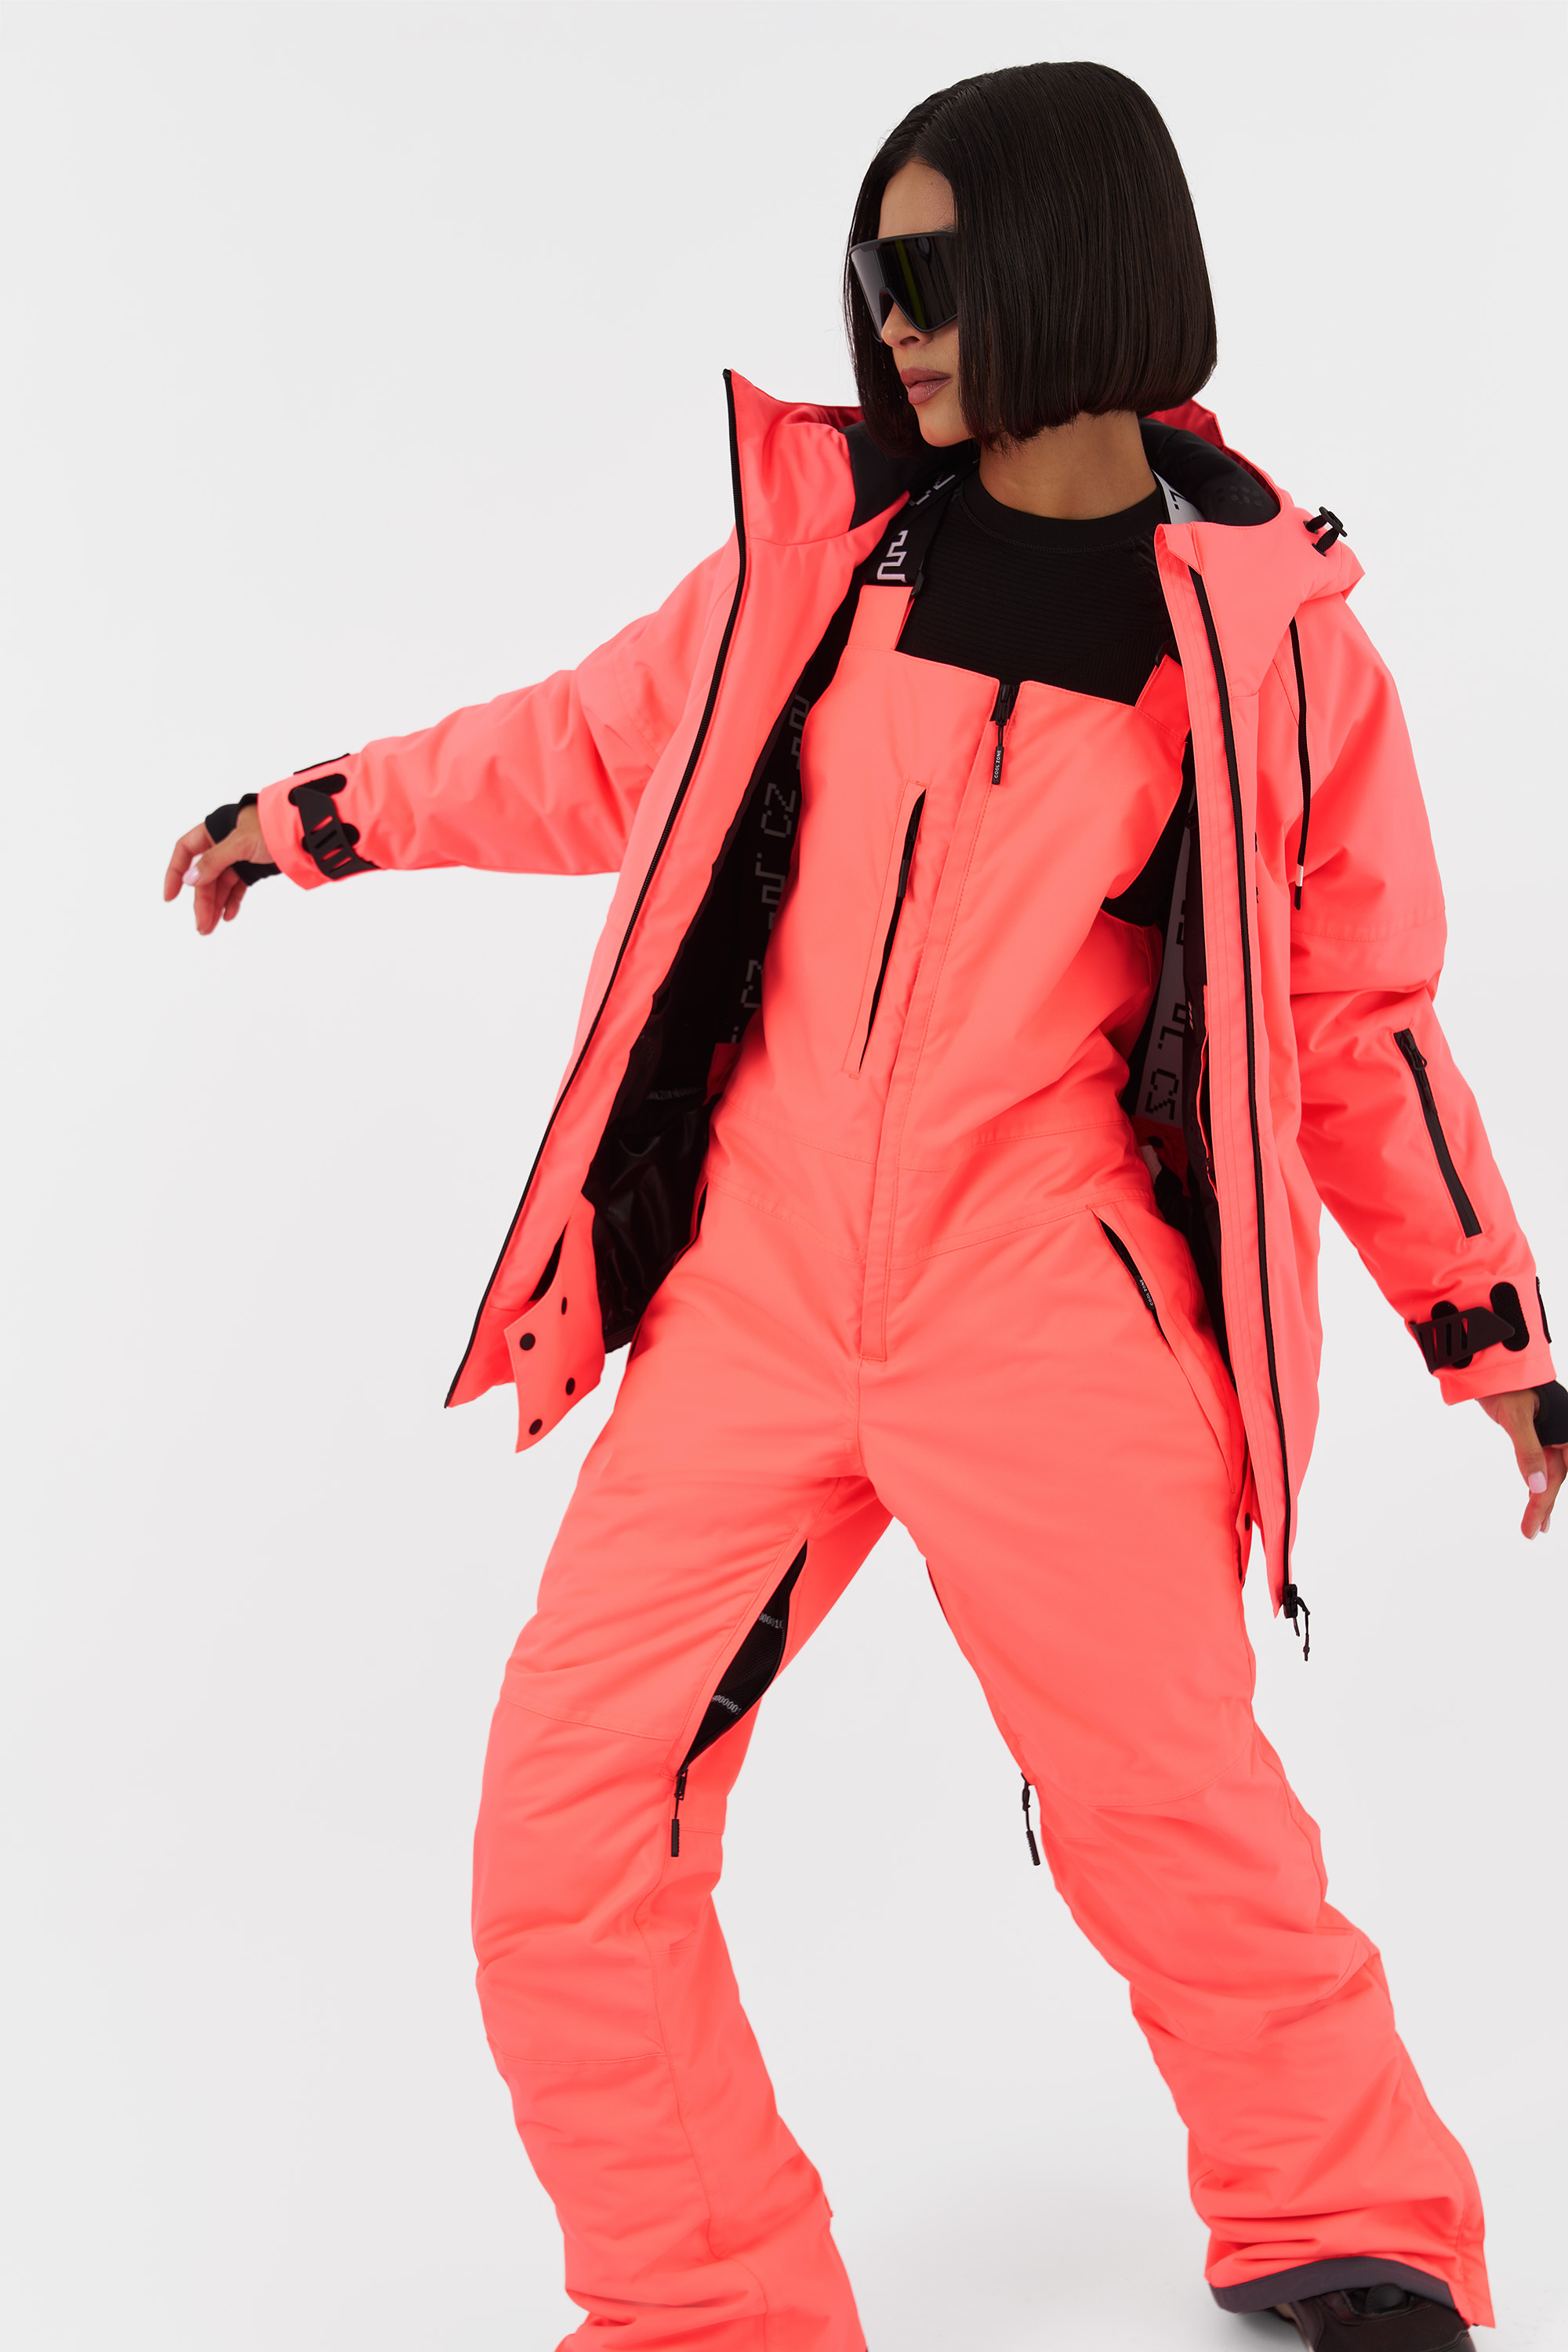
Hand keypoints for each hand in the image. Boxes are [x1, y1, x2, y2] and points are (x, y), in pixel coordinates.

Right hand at [163, 803, 269, 935]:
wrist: (303, 832)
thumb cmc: (272, 827)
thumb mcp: (240, 842)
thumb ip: (214, 861)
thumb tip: (189, 880)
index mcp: (214, 829)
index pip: (186, 850)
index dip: (175, 872)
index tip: (170, 896)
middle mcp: (223, 843)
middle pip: (204, 875)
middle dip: (202, 901)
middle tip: (201, 925)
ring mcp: (238, 857)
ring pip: (220, 884)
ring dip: (215, 906)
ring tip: (210, 927)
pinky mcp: (252, 868)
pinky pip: (236, 887)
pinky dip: (232, 901)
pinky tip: (228, 916)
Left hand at [1478, 1389, 1565, 1537]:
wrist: (1494, 1365)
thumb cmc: (1507, 1385)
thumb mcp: (1515, 1417)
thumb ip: (1528, 1450)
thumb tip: (1538, 1486)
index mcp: (1566, 1431)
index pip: (1561, 1474)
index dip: (1549, 1501)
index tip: (1538, 1524)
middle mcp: (1563, 1435)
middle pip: (1556, 1477)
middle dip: (1543, 1506)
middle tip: (1531, 1532)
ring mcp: (1551, 1436)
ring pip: (1550, 1474)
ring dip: (1542, 1499)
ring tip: (1535, 1527)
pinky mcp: (1538, 1436)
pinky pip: (1542, 1464)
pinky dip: (1538, 1483)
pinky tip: (1537, 1498)